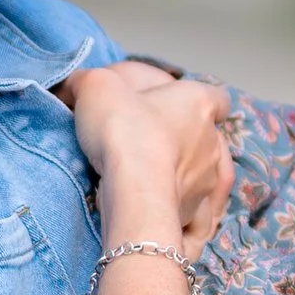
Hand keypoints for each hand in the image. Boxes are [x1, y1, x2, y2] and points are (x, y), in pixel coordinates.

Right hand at [63, 65, 233, 255]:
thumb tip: (78, 83)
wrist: (132, 190)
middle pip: (207, 136)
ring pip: (204, 174)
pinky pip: (200, 213)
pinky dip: (186, 209)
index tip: (179, 108)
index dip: (198, 102)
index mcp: (198, 104)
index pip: (215, 97)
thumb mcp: (96, 87)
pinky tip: (166, 208)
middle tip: (153, 143)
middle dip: (186, 139)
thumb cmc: (123, 130)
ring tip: (155, 178)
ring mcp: (207, 180)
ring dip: (185, 174)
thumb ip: (89, 80)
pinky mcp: (196, 213)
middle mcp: (211, 142)